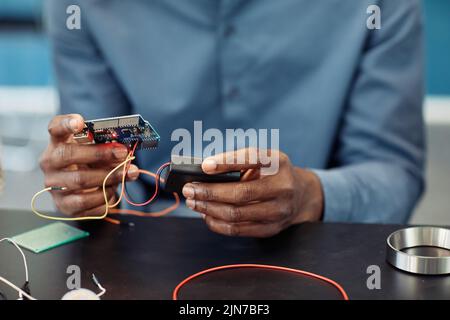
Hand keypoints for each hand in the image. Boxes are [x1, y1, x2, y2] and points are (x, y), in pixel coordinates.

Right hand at [39, 114, 138, 216]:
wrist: (80, 192)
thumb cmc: (90, 164)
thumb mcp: (96, 151)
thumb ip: (108, 147)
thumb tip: (125, 153)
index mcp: (58, 142)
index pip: (55, 128)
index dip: (66, 124)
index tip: (80, 122)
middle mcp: (50, 162)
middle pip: (69, 155)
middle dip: (100, 154)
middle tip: (122, 153)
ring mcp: (53, 185)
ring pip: (80, 180)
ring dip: (109, 177)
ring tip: (125, 173)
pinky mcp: (63, 205)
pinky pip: (86, 202)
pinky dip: (105, 196)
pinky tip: (112, 190)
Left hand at [182, 148, 323, 237]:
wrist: (300, 194)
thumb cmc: (272, 172)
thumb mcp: (262, 159)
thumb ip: (238, 162)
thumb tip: (203, 172)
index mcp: (278, 162)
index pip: (251, 158)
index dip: (226, 162)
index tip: (204, 166)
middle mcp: (282, 186)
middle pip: (240, 193)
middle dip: (209, 192)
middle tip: (189, 189)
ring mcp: (279, 210)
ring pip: (236, 214)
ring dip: (209, 209)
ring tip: (193, 202)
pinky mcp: (272, 228)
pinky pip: (238, 230)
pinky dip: (217, 223)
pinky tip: (206, 215)